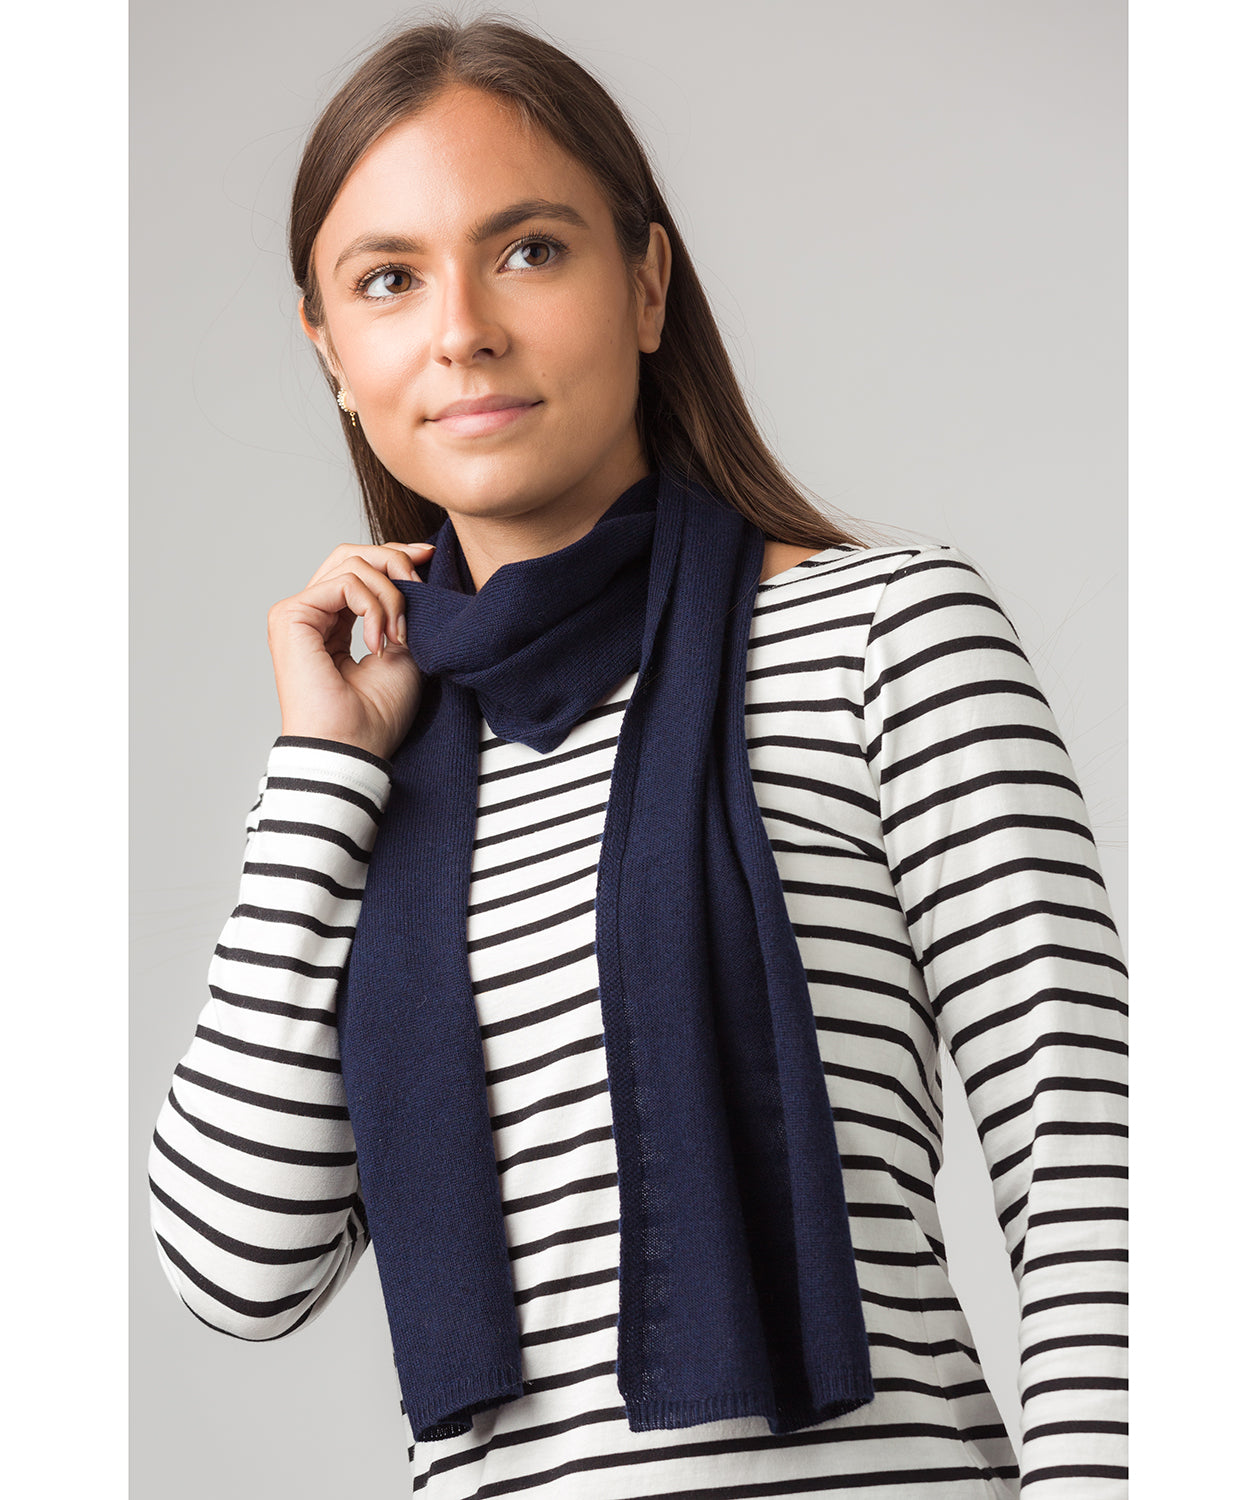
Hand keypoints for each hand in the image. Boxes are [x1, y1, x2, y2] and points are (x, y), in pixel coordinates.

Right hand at [267, 540, 435, 762]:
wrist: (355, 747)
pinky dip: (374, 606)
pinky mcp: (291, 616)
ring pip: (352, 564)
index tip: (429, 558)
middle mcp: (311, 615)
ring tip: (399, 636)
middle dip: (395, 561)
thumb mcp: (403, 650)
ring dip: (390, 595)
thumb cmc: (377, 714)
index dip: (396, 556)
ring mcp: (297, 614)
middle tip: (421, 587)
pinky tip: (380, 642)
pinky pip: (346, 582)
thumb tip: (412, 568)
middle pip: (351, 555)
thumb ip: (401, 610)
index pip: (359, 569)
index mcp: (332, 623)